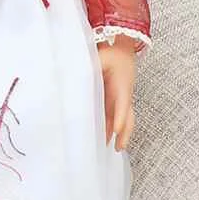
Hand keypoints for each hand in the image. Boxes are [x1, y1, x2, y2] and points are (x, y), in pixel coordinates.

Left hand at [97, 36, 136, 150]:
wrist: (122, 51)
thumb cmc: (112, 54)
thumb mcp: (99, 56)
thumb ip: (88, 65)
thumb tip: (70, 73)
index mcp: (122, 83)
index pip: (123, 103)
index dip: (120, 116)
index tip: (116, 129)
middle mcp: (124, 94)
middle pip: (128, 116)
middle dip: (124, 132)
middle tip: (118, 146)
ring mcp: (122, 99)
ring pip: (124, 119)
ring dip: (120, 134)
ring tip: (114, 148)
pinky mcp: (117, 101)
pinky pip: (116, 116)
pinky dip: (113, 128)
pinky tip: (105, 137)